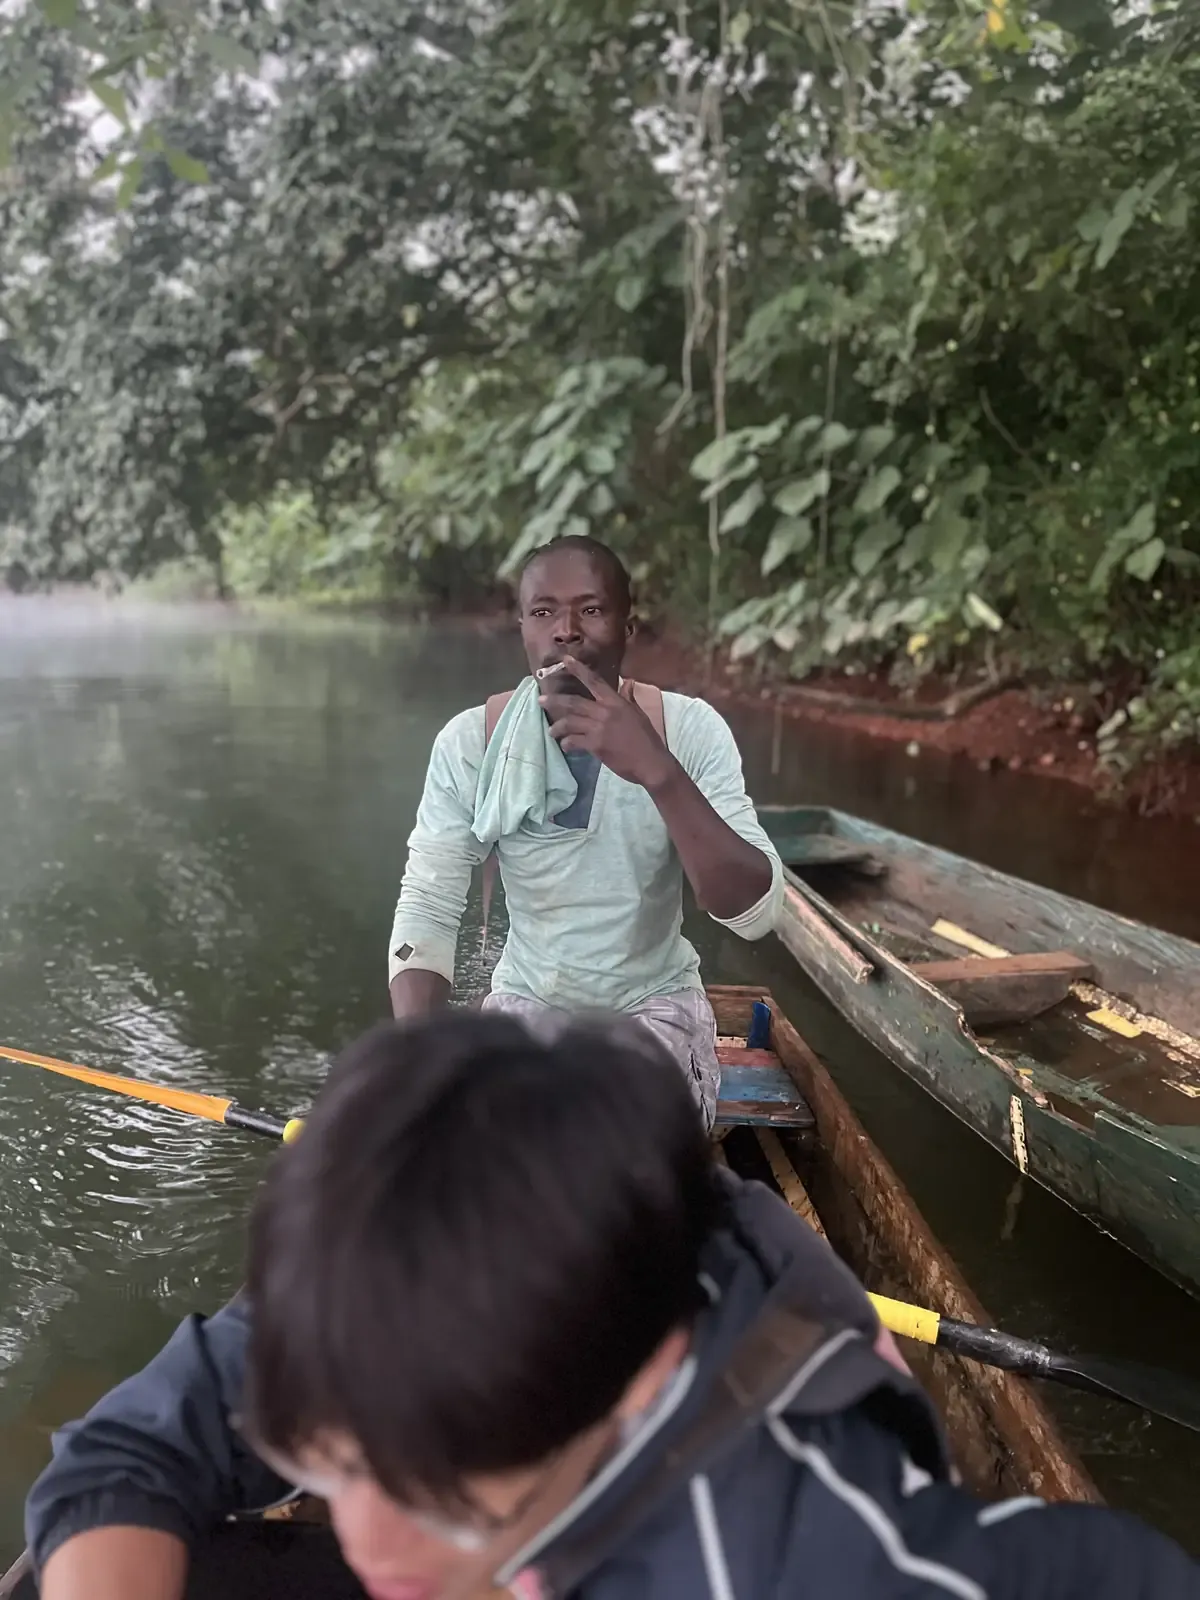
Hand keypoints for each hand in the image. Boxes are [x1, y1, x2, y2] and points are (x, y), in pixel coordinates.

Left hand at [539, 656, 675, 790]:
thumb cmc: (647, 739)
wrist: (651, 762)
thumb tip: (628, 683)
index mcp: (616, 702)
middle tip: (540, 700)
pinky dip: (567, 743)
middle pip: (574, 702)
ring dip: (557, 727)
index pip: (594, 681)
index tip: (565, 660)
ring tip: (551, 731)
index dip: (578, 669)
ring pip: (570, 722)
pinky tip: (565, 746)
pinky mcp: (596, 745)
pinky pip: (574, 741)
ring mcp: (599, 728)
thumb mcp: (638, 714)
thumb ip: (628, 698)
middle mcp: (605, 711)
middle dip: (555, 700)